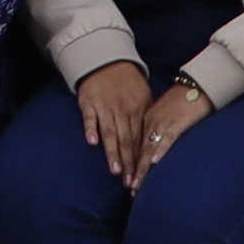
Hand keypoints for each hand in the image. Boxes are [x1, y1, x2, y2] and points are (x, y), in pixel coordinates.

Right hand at [73, 59, 155, 179]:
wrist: (106, 61)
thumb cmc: (127, 83)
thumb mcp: (144, 96)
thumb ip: (146, 118)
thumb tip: (154, 140)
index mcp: (138, 110)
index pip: (140, 138)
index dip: (140, 158)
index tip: (141, 176)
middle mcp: (122, 110)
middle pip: (126, 140)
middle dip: (128, 162)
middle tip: (129, 182)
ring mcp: (104, 107)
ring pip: (109, 133)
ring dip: (112, 152)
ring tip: (115, 170)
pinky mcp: (88, 103)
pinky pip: (89, 118)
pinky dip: (90, 129)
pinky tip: (92, 143)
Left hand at [127, 77, 210, 176]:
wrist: (198, 84)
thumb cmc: (185, 100)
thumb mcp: (166, 114)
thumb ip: (159, 129)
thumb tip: (155, 149)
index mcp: (148, 120)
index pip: (137, 146)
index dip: (133, 165)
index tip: (128, 181)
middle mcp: (152, 122)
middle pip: (140, 150)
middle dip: (135, 171)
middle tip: (130, 189)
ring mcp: (164, 122)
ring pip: (149, 148)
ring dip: (143, 167)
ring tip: (137, 184)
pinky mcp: (178, 122)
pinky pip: (168, 138)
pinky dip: (161, 150)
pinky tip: (155, 162)